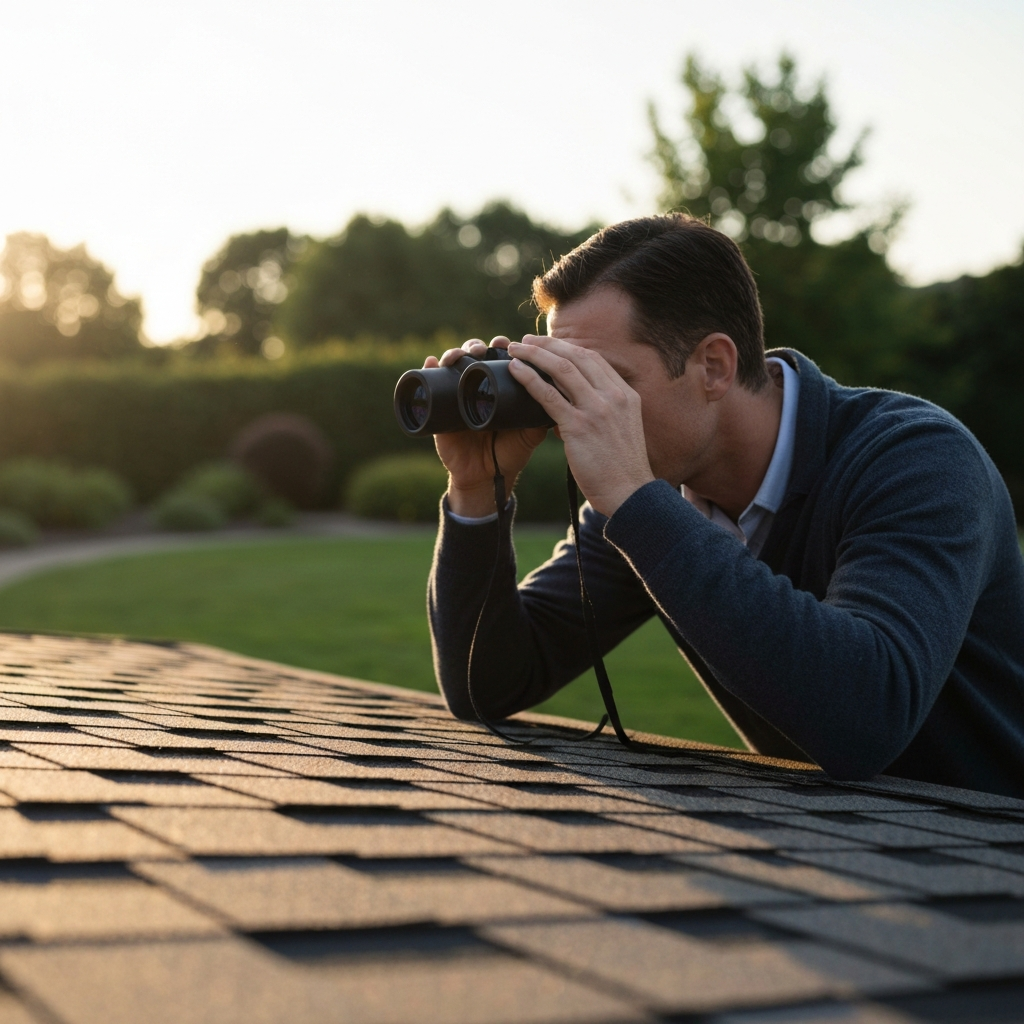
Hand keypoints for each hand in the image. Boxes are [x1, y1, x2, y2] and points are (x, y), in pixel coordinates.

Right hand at [423, 337, 547, 516]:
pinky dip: (427, 369)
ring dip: (453, 353)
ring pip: (452, 366)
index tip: (507, 344)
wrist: (487, 479)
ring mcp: (456, 396)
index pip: (499, 358)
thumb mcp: (529, 434)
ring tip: (457, 355)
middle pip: (474, 356)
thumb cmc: (509, 453)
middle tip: (482, 349)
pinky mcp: (439, 409)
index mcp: (500, 388)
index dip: (501, 346)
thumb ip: (542, 418)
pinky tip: (430, 362)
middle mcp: (477, 387)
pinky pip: (429, 386)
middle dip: (476, 346)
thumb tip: (558, 396)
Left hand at [506, 336, 653, 515]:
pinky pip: (548, 395)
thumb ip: (602, 414)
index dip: (568, 349)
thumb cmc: (622, 469)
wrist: (630, 493)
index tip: (549, 346)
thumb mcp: (621, 431)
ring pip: (561, 369)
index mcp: (625, 395)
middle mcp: (613, 396)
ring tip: (515, 350)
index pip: (594, 360)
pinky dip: (529, 379)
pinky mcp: (579, 426)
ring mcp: (596, 409)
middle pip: (577, 357)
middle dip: (548, 345)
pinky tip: (516, 371)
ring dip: (535, 355)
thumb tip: (571, 410)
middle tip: (526, 341)